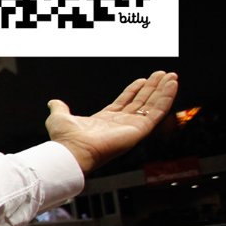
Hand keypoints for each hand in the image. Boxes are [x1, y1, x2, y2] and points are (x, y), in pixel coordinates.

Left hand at [46, 71, 178, 172]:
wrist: (73, 150)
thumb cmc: (66, 139)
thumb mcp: (60, 117)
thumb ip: (60, 108)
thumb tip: (54, 102)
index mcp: (105, 120)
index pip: (125, 102)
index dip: (134, 90)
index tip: (143, 80)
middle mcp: (121, 124)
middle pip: (142, 102)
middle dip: (153, 88)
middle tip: (163, 75)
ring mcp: (132, 126)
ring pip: (152, 105)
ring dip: (163, 90)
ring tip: (171, 76)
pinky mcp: (140, 129)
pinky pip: (157, 111)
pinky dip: (166, 97)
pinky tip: (172, 85)